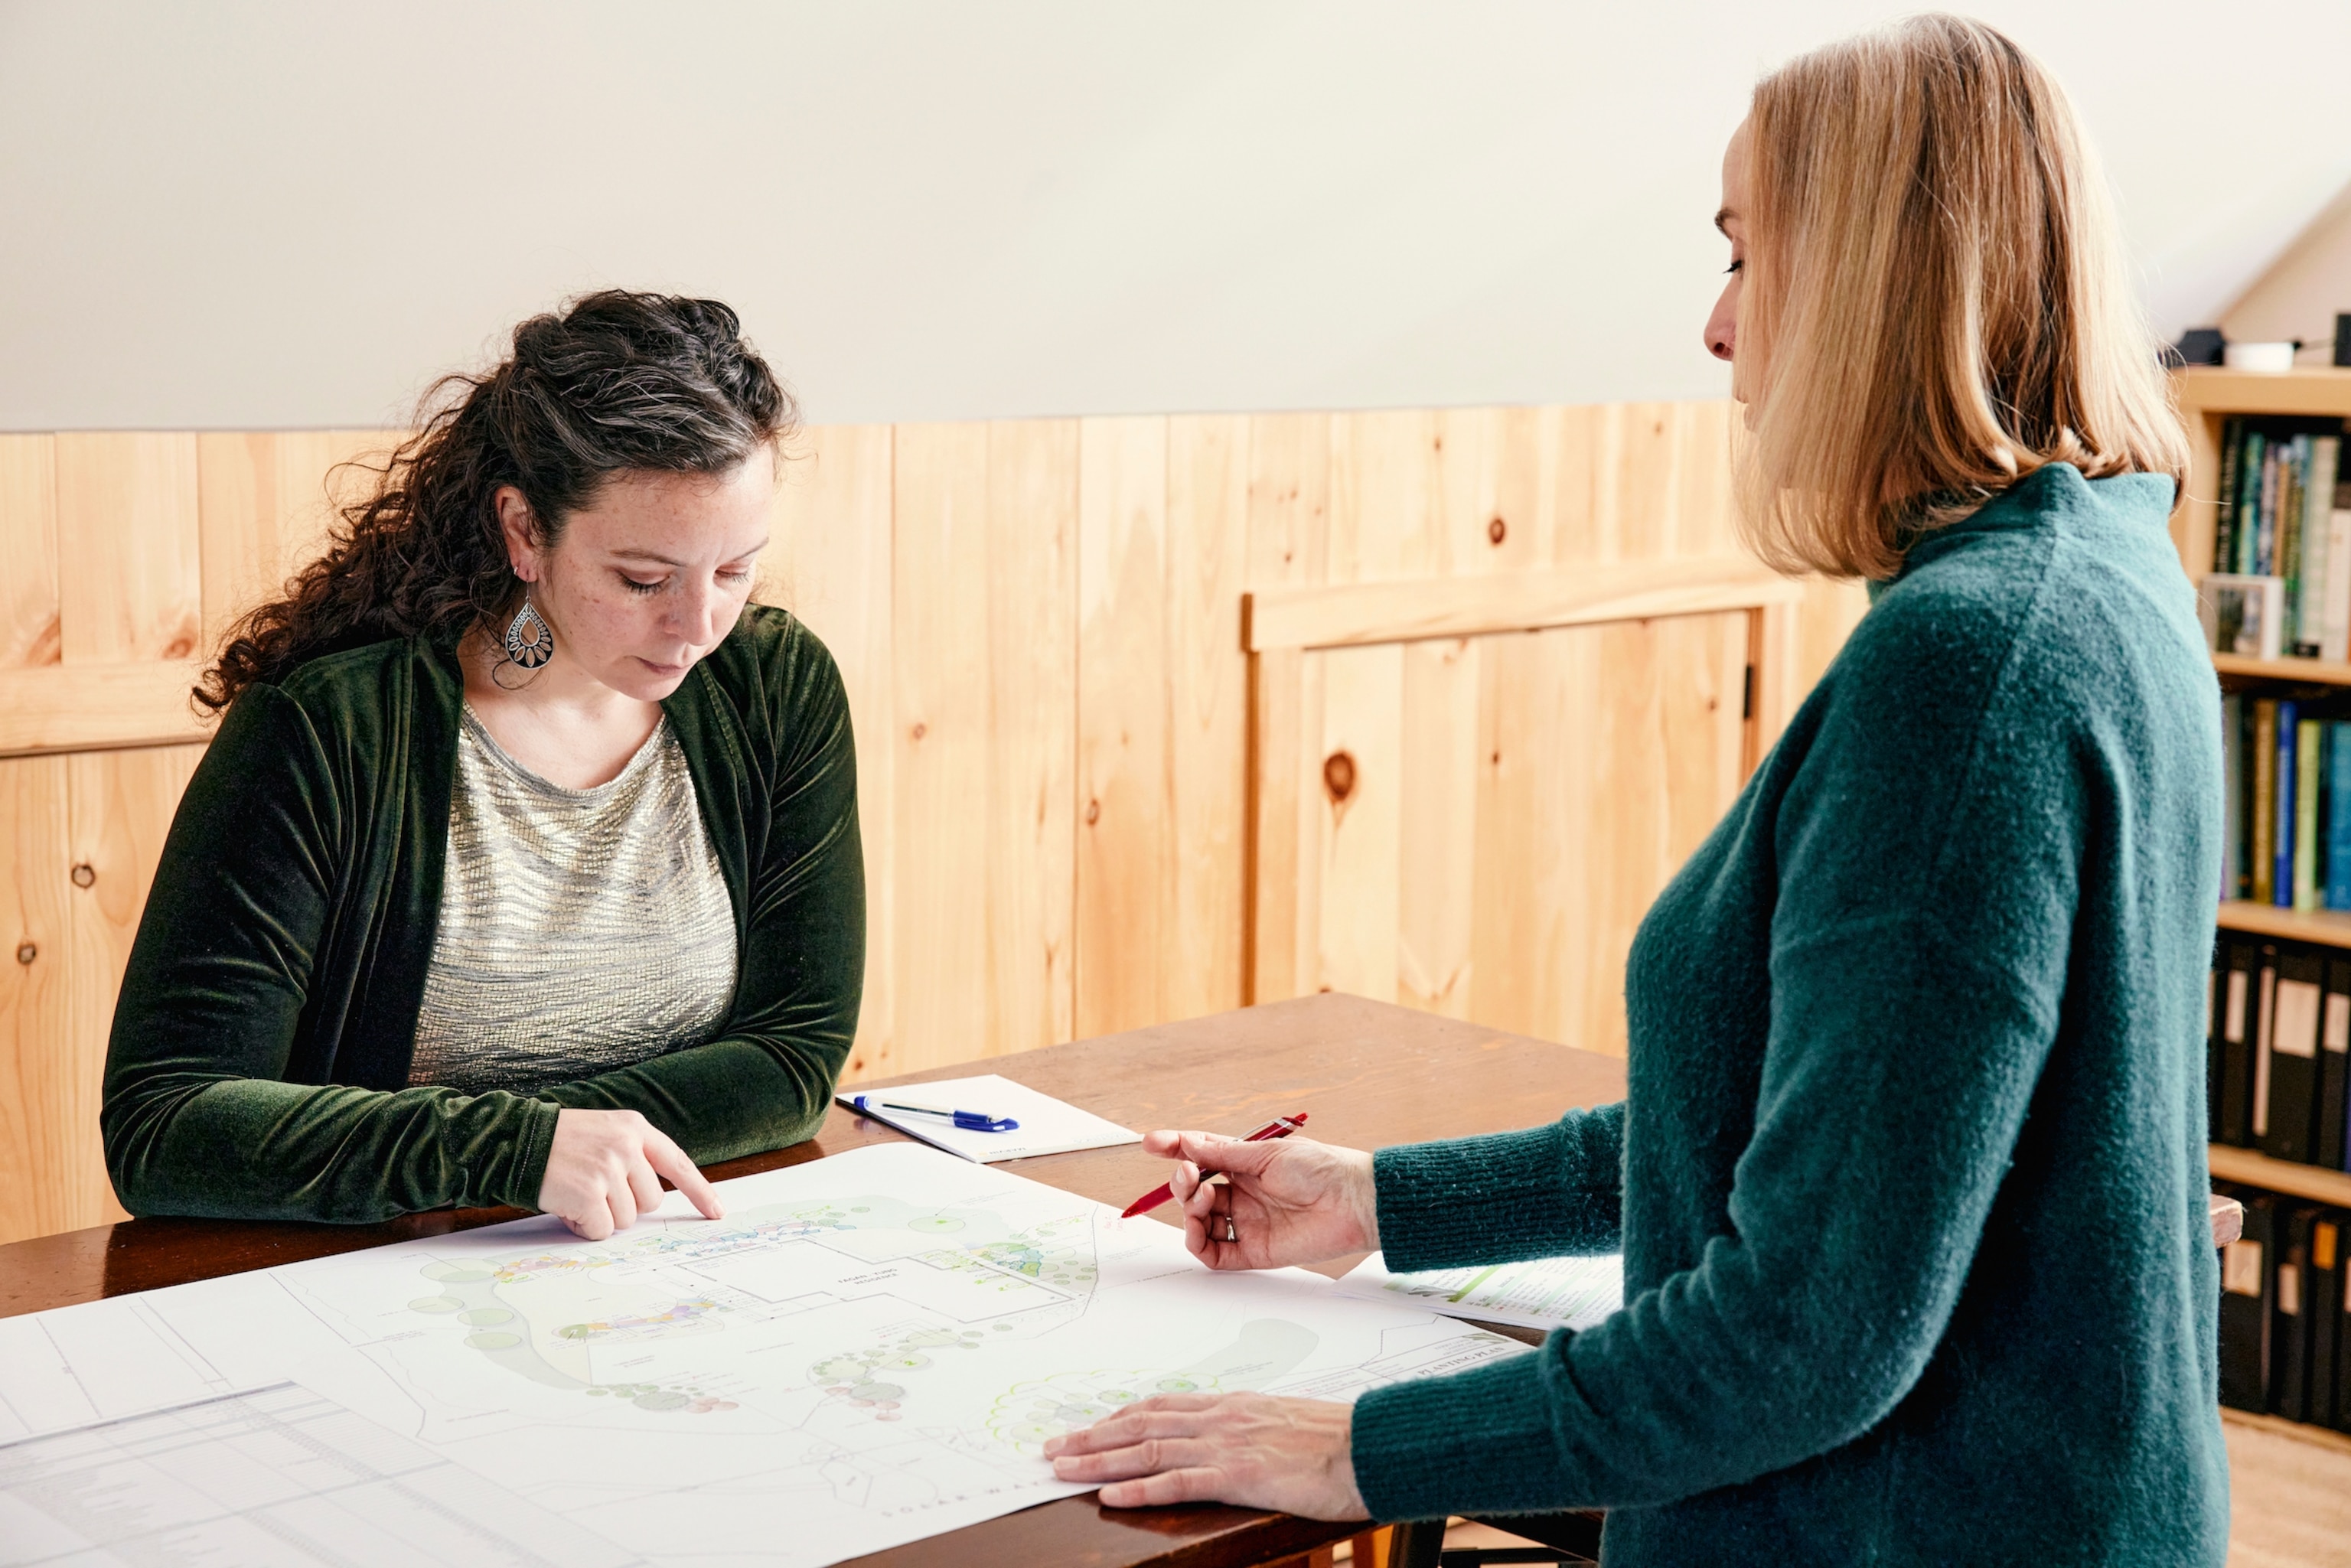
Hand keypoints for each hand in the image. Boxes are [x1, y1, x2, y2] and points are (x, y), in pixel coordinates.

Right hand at [536, 1108, 723, 1239]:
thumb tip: (651, 1200)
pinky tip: (567, 1205)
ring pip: (626, 1219)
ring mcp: (609, 1169)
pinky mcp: (590, 1194)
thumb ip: (632, 1156)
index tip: (717, 1212)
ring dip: (601, 1215)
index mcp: (634, 1128)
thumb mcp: (603, 1132)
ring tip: (575, 1192)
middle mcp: (626, 1146)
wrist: (514, 1140)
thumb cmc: (557, 1143)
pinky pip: (602, 1230)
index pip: (677, 1163)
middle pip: (650, 1202)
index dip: (699, 1190)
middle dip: (624, 1206)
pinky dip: (584, 1227)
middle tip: (594, 1190)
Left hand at [1045, 1392, 1366, 1517]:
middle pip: (1142, 1424)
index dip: (1118, 1418)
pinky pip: (1178, 1481)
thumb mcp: (1285, 1425)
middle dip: (1093, 1436)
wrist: (1372, 1445)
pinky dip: (1139, 1489)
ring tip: (1063, 1469)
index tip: (1088, 1427)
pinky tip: (1111, 1495)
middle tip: (1054, 1446)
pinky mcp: (1239, 1474)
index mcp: (1232, 1406)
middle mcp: (1221, 1418)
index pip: (1161, 1407)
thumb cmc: (1338, 1440)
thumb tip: (1230, 1440)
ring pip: (1148, 1449)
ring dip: (1100, 1460)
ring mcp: (1227, 1444)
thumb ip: (1250, 1429)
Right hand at [1142, 1129, 1376, 1270]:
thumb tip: (1187, 1144)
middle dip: (1182, 1182)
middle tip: (1188, 1174)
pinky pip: (1214, 1253)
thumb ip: (1224, 1153)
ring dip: (1188, 1210)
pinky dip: (1197, 1242)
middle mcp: (1243, 1193)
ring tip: (1201, 1197)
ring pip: (1199, 1222)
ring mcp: (1246, 1223)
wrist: (1354, 1203)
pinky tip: (1198, 1226)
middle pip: (1195, 1191)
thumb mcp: (1267, 1153)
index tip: (1152, 1144)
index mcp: (1247, 1164)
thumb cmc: (1322, 1169)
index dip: (1175, 1149)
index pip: (1202, 1156)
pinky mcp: (1253, 1251)